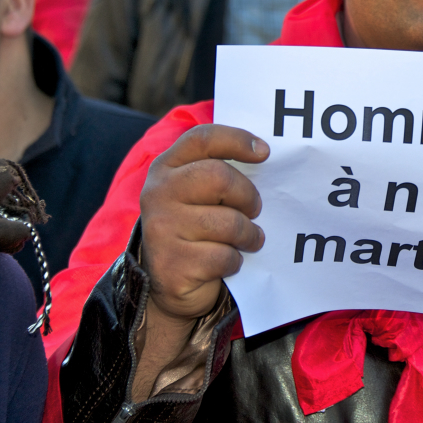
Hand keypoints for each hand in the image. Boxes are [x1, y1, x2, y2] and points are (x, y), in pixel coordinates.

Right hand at [139, 124, 268, 323]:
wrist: (167, 284)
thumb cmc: (197, 227)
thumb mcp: (199, 194)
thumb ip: (220, 173)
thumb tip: (265, 157)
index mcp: (166, 167)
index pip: (202, 139)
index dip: (237, 140)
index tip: (264, 152)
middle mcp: (158, 193)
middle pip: (220, 177)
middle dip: (248, 196)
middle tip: (255, 210)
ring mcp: (161, 229)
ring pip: (229, 223)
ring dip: (249, 235)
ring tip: (248, 239)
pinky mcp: (172, 264)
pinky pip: (224, 256)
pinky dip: (235, 260)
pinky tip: (227, 261)